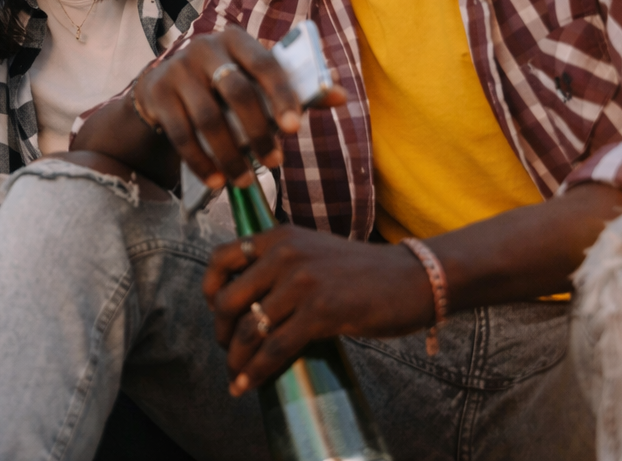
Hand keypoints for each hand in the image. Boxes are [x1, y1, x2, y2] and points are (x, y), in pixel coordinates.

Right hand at [135, 27, 345, 189]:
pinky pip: (181, 134)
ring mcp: (177, 70)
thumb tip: (340, 96)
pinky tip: (217, 181)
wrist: (163, 85)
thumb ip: (294, 86)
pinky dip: (201, 162)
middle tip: (275, 161)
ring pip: (208, 119)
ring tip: (246, 180)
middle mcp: (204, 48)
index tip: (296, 129)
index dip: (282, 96)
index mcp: (236, 39)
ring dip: (230, 156)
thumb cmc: (221, 83)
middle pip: (236, 92)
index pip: (265, 64)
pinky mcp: (156, 93)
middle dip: (258, 132)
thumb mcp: (253, 77)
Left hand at [204, 227, 434, 393]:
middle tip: (228, 349)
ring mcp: (302, 282)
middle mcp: (284, 254)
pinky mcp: (321, 312)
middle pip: (227, 299)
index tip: (215, 312)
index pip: (220, 257)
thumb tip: (246, 302)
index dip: (209, 289)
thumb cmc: (362, 271)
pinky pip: (275, 347)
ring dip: (236, 358)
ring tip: (235, 373)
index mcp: (279, 236)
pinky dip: (256, 371)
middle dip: (221, 331)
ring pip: (249, 327)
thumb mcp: (312, 251)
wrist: (412, 277)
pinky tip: (247, 385)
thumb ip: (279, 265)